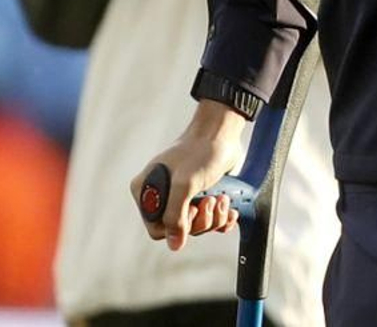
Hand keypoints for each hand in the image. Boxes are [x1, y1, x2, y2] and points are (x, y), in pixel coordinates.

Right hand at [131, 102, 246, 251]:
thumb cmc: (200, 150)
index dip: (177, 226)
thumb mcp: (184, 184)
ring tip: (221, 199)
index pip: (157, 228)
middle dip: (201, 220)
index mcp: (147, 191)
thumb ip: (175, 217)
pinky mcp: (202, 195)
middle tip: (210, 201)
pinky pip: (211, 220)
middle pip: (180, 230)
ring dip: (214, 217)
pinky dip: (223, 218)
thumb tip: (174, 243)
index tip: (191, 208)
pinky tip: (229, 207)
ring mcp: (183, 196)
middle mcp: (163, 195)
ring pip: (198, 226)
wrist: (223, 132)